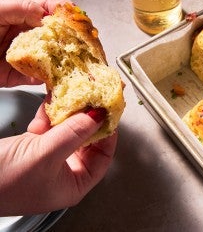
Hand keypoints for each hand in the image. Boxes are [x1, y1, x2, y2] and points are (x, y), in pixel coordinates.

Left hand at [0, 0, 70, 86]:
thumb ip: (20, 8)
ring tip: (74, 63)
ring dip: (62, 61)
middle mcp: (22, 35)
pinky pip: (36, 78)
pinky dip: (47, 80)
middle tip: (83, 45)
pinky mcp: (16, 76)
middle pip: (53, 37)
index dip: (64, 14)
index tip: (78, 21)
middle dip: (69, 40)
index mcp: (17, 16)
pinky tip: (55, 77)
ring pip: (49, 59)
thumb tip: (47, 12)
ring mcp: (21, 57)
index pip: (46, 11)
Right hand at [0, 100, 116, 215]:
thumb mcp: (45, 155)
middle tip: (91, 100)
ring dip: (66, 116)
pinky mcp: (34, 148)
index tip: (109, 112)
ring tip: (67, 101)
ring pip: (68, 132)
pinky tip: (47, 109)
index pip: (103, 157)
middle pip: (87, 142)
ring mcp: (50, 160)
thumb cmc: (3, 181)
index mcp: (75, 185)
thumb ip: (74, 134)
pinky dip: (49, 117)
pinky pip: (50, 129)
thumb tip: (98, 116)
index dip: (108, 133)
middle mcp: (65, 174)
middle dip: (85, 120)